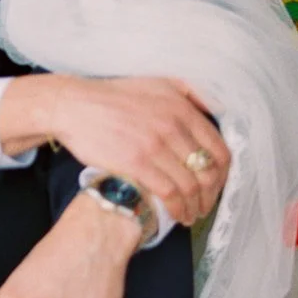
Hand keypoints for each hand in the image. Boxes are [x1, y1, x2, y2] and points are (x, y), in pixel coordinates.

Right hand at [7, 75, 229, 226]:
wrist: (75, 106)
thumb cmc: (114, 96)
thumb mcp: (159, 82)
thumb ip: (191, 93)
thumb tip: (216, 109)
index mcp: (183, 109)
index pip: (219, 149)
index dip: (222, 174)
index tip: (216, 185)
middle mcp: (174, 126)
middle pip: (208, 171)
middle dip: (211, 195)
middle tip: (205, 206)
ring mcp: (155, 146)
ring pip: (191, 185)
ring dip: (195, 206)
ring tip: (190, 215)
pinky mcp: (136, 163)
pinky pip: (169, 192)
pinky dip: (177, 208)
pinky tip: (176, 215)